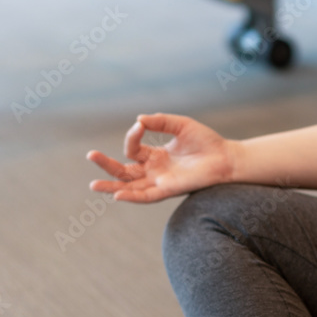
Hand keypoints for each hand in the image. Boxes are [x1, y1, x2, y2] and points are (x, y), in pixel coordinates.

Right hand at [87, 113, 235, 202]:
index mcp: (156, 156)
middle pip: (124, 170)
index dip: (133, 136)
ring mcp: (161, 181)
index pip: (133, 149)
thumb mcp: (180, 125)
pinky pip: (147, 196)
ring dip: (112, 186)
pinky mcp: (170, 190)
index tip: (141, 125)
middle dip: (106, 164)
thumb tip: (138, 120)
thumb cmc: (206, 142)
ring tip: (93, 185)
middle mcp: (155, 171)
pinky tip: (118, 195)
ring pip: (131, 187)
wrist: (226, 158)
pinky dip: (133, 197)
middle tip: (90, 155)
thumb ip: (160, 121)